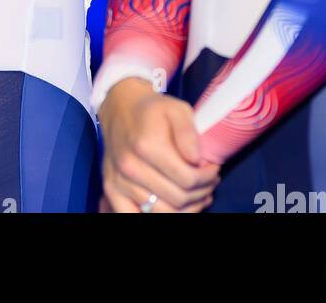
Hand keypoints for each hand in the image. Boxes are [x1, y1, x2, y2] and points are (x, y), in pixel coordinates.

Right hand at [99, 77, 219, 212]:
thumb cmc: (152, 110)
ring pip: (163, 212)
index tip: (214, 169)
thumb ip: (188, 132)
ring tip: (197, 195)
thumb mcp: (176, 109)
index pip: (187, 179)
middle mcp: (129, 166)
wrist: (120, 108)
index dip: (208, 178)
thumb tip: (197, 160)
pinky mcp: (111, 189)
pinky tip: (175, 208)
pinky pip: (134, 216)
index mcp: (146, 146)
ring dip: (187, 208)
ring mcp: (118, 180)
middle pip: (178, 199)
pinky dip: (160, 217)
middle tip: (209, 182)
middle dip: (201, 193)